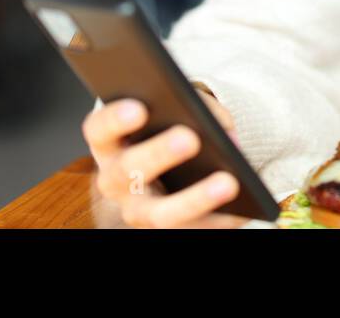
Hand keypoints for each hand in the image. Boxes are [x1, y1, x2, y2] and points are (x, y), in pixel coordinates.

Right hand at [82, 97, 248, 228]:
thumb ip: (200, 108)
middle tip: (190, 138)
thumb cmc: (172, 125)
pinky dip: (216, 221)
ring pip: (159, 213)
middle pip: (127, 171)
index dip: (115, 119)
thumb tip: (224, 131)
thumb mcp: (182, 107)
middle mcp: (114, 180)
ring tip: (228, 182)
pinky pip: (189, 231)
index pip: (99, 128)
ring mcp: (137, 211)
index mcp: (108, 142)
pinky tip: (240, 209)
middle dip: (158, 154)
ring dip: (194, 199)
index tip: (139, 108)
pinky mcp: (163, 231)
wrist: (176, 162)